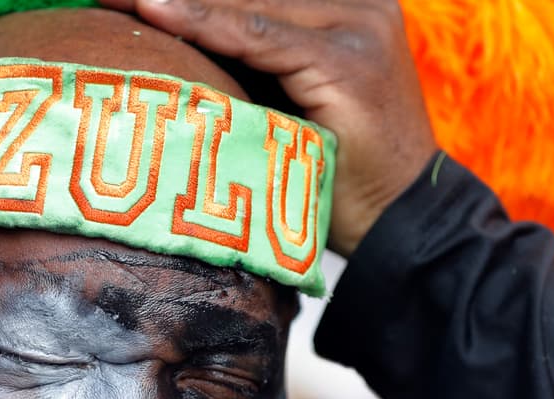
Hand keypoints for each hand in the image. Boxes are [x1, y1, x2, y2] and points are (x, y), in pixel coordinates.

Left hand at [97, 0, 436, 255]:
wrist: (404, 221)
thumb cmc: (338, 168)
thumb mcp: (292, 96)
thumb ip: (250, 58)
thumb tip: (164, 33)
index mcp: (348, 0)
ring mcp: (358, 24)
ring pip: (243, 1)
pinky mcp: (346, 60)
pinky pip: (255, 35)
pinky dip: (200, 21)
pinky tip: (149, 9)